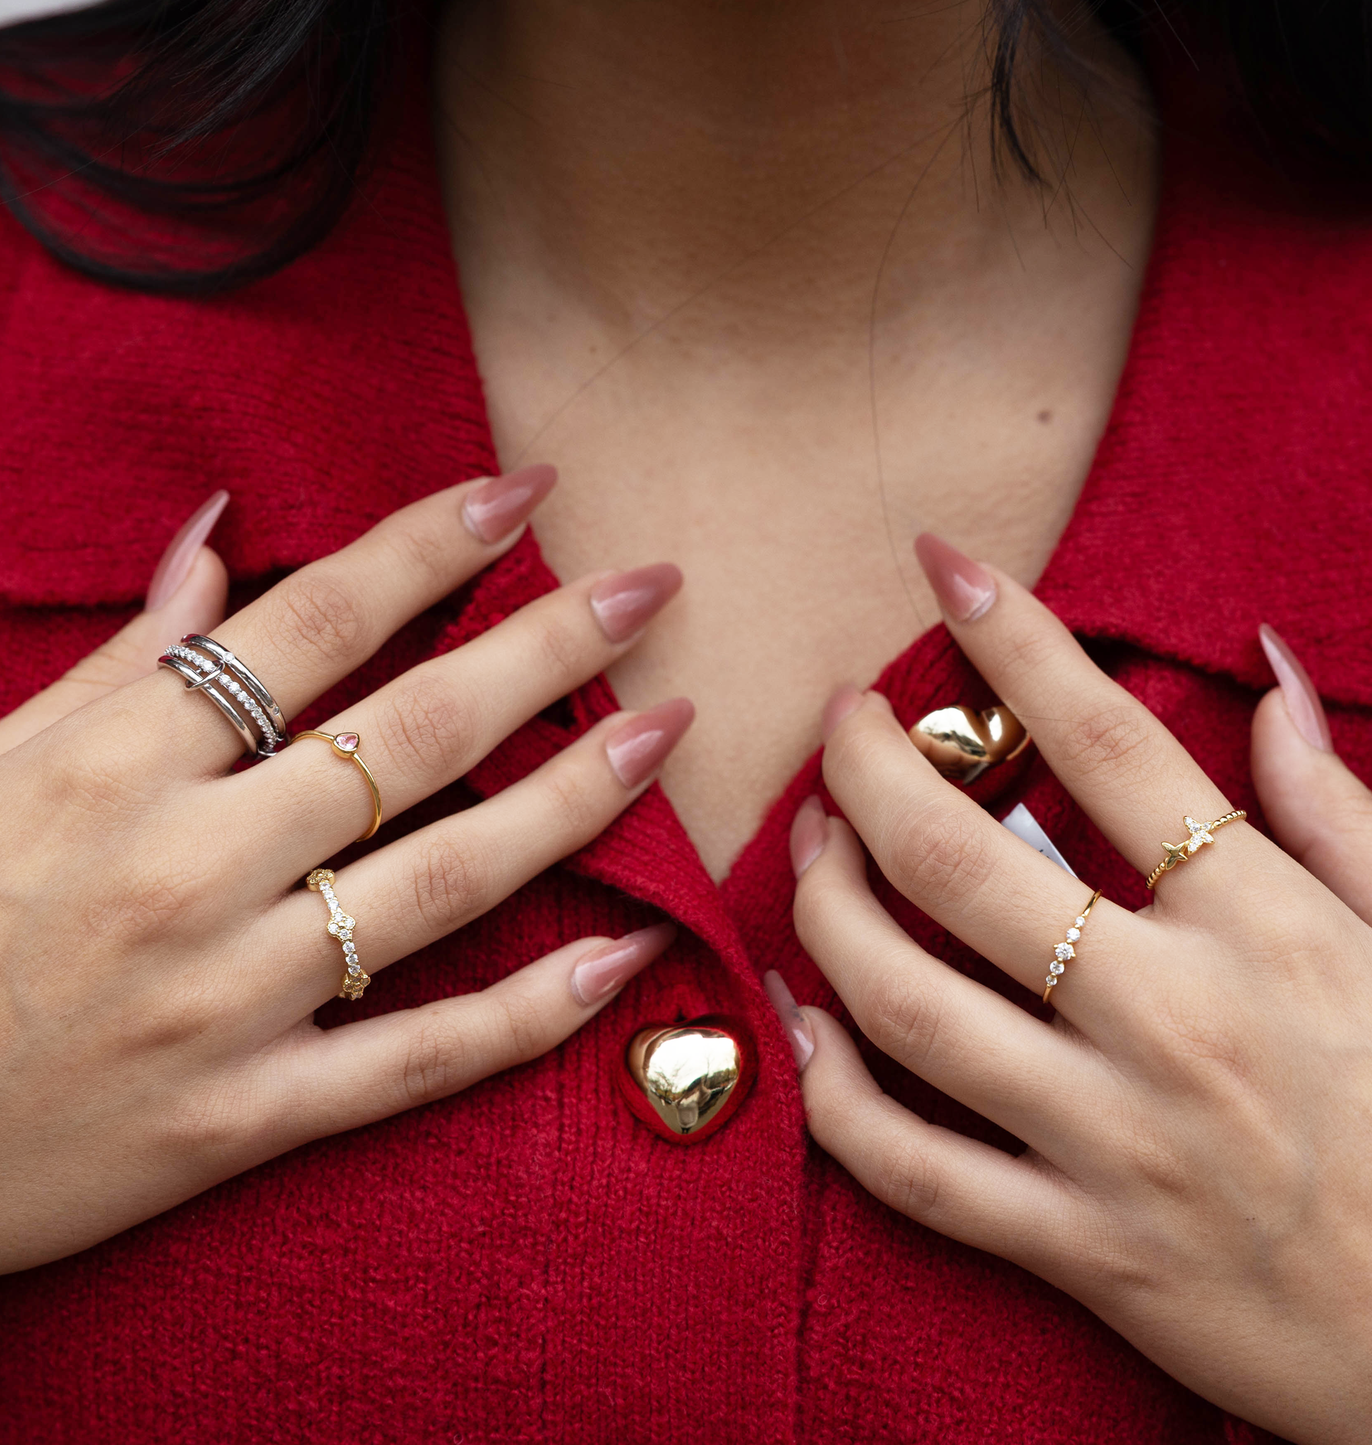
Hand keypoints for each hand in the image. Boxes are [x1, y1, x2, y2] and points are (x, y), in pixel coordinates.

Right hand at [0, 468, 687, 1293]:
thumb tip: (211, 545)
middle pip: (410, 735)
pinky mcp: (242, 1116)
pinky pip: (416, 1058)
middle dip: (544, 647)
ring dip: (573, 801)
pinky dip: (531, 1011)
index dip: (428, 548)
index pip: (308, 623)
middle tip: (647, 589)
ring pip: (444, 883)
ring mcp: (226, 997)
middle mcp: (188, 867)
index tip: (522, 495)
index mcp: (114, 765)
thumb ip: (113, 665)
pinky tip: (629, 955)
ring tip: (665, 733)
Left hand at [783, 535, 1371, 1443]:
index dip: (1015, 637)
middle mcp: (1177, 1023)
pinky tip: (800, 1015)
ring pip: (906, 1008)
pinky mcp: (1081, 1251)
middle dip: (866, 770)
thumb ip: (1337, 806)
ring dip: (823, 909)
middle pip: (959, 865)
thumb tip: (1263, 673)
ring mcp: (1116, 1143)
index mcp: (1267, 929)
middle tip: (840, 722)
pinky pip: (911, 1168)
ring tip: (807, 846)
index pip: (1112, 747)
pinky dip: (832, 1092)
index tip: (942, 565)